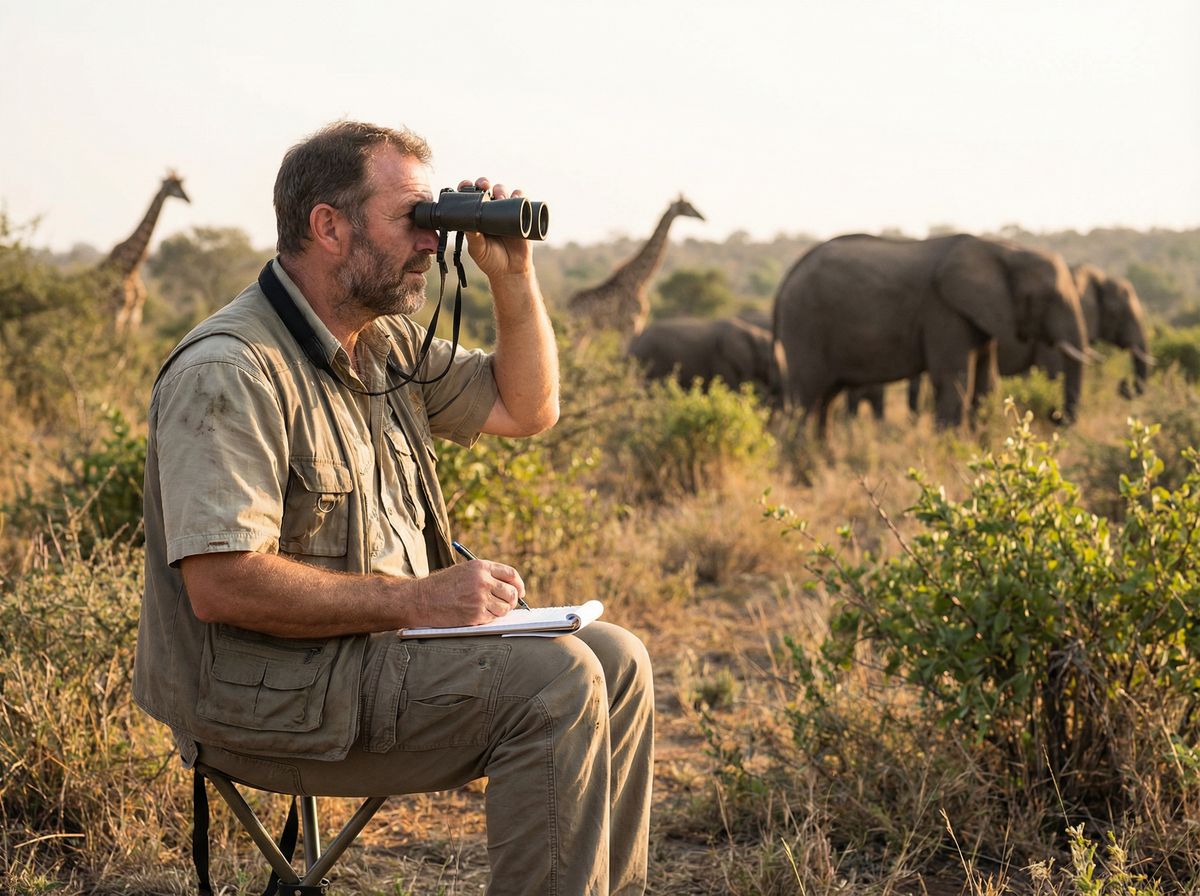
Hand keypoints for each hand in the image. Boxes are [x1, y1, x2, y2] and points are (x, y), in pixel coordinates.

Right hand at [413, 557, 527, 626]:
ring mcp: (480, 598)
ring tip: (490, 610)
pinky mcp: (476, 615)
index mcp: (481, 567)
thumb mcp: (465, 571)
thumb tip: (509, 586)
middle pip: (512, 592)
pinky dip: (490, 618)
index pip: (511, 574)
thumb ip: (486, 575)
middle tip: (507, 605)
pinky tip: (479, 614)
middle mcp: (483, 581)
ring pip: (505, 608)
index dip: (519, 584)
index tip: (520, 591)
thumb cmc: (442, 585)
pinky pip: (494, 618)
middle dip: (513, 600)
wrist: (422, 599)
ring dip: (502, 611)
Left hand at [457, 177, 533, 281]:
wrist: (511, 271)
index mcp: (477, 215)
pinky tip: (516, 197)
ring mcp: (507, 212)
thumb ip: (472, 237)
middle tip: (484, 185)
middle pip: (487, 189)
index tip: (465, 185)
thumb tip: (466, 223)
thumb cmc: (490, 260)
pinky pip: (522, 200)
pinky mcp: (522, 216)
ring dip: (501, 189)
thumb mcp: (477, 249)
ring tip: (500, 197)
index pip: (470, 196)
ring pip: (504, 192)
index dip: (467, 187)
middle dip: (484, 182)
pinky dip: (520, 195)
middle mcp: (491, 210)